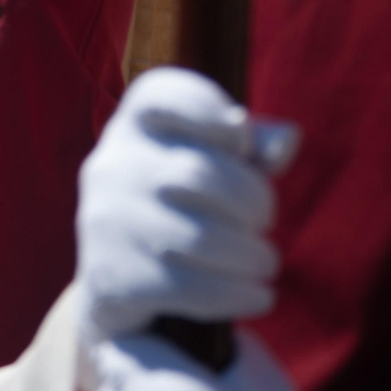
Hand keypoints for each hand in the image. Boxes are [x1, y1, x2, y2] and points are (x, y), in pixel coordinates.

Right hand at [76, 67, 297, 345]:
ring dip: (250, 255)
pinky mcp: (111, 277)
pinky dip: (235, 294)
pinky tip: (256, 296)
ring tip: (264, 263)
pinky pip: (189, 288)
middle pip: (200, 175)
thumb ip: (251, 148)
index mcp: (133, 125)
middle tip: (264, 220)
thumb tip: (285, 142)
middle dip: (253, 202)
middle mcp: (110, 166)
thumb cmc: (183, 204)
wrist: (119, 281)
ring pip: (199, 239)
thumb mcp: (215, 165)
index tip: (241, 138)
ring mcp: (106, 223)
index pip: (161, 95)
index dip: (206, 108)